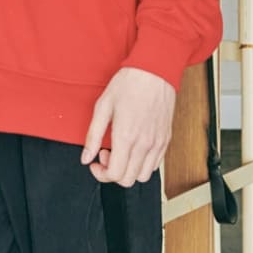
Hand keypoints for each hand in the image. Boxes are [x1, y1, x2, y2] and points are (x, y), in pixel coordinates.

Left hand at [81, 67, 176, 186]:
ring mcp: (158, 144)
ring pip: (143, 176)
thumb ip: (93, 136)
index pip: (115, 174)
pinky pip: (155, 165)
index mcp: (126, 137)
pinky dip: (141, 164)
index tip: (95, 163)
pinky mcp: (166, 140)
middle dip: (112, 172)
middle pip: (128, 180)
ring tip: (120, 150)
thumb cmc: (128, 85)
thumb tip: (85, 157)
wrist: (154, 73)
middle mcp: (144, 144)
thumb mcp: (102, 107)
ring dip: (128, 170)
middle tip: (105, 153)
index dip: (101, 174)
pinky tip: (133, 147)